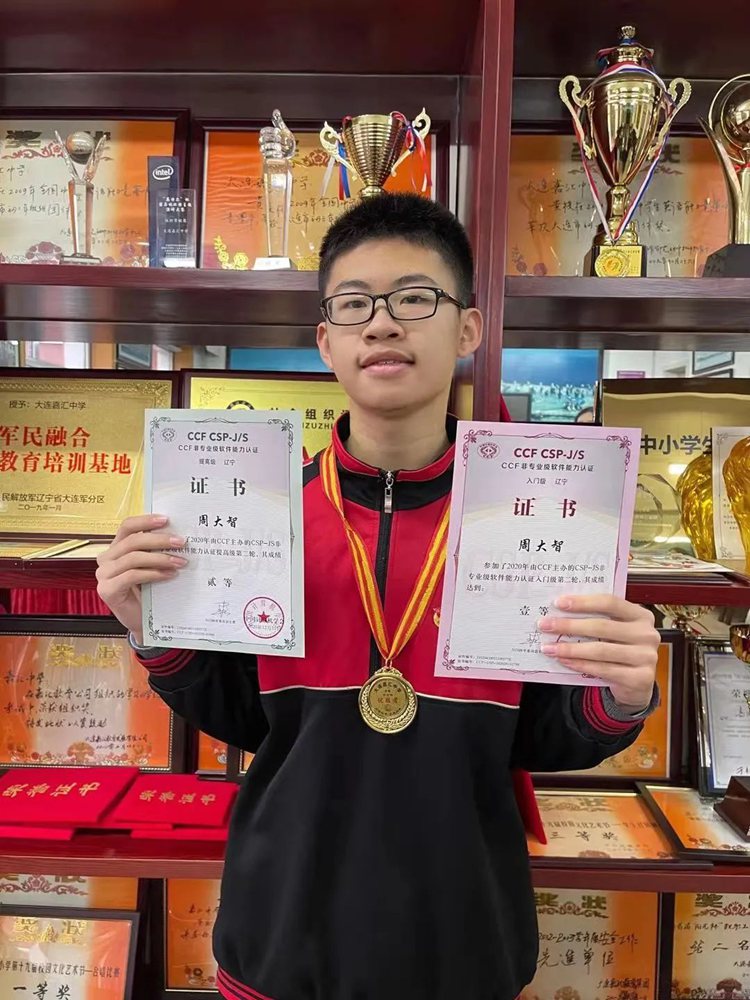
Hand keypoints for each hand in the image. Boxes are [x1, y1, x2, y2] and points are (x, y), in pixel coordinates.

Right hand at [96, 515, 186, 642]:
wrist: (142, 621)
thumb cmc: (148, 591)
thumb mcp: (152, 566)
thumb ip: (156, 550)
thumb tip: (177, 534)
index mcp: (116, 548)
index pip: (127, 526)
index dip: (146, 521)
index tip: (167, 519)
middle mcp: (106, 559)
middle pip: (132, 541)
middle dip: (159, 540)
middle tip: (181, 542)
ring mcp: (104, 575)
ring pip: (133, 558)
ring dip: (160, 558)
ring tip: (180, 561)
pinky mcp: (107, 590)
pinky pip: (132, 576)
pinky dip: (153, 573)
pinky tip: (169, 575)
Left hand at [538, 594, 658, 710]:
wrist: (637, 683)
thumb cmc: (620, 650)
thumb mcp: (614, 631)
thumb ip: (596, 620)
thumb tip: (559, 612)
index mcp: (641, 615)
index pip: (610, 602)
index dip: (583, 602)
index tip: (558, 603)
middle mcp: (647, 634)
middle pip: (602, 626)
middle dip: (569, 625)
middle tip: (545, 625)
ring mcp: (646, 657)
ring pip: (600, 650)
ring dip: (570, 649)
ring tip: (549, 647)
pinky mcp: (640, 678)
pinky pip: (603, 670)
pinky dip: (580, 664)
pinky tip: (564, 661)